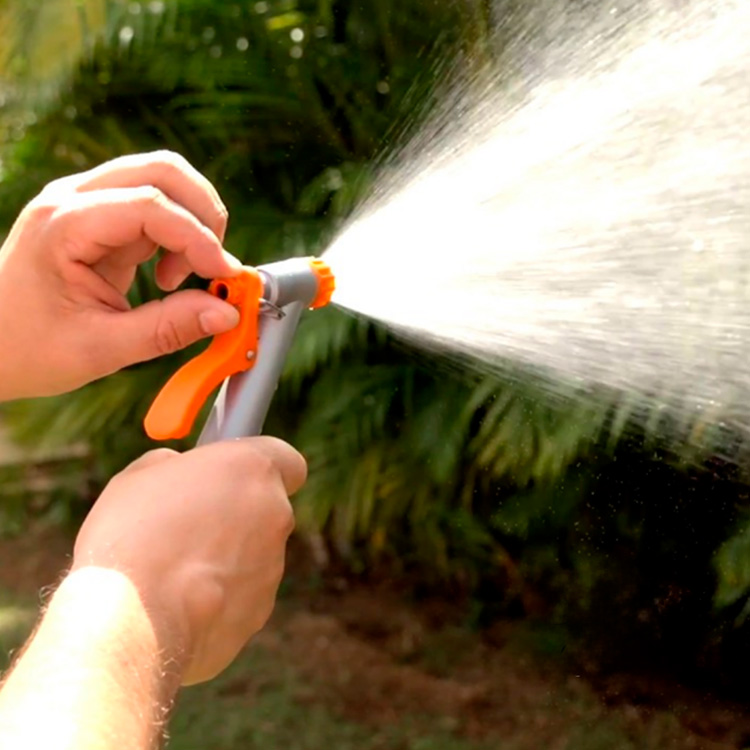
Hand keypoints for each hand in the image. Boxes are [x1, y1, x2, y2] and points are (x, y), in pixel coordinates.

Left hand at [0, 150, 242, 400]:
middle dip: (204, 215)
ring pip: (163, 180)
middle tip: (214, 267)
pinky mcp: (99, 218)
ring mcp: (85, 203)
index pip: (150, 206)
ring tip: (186, 275)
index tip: (224, 278)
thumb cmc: (24, 348)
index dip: (198, 239)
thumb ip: (167, 329)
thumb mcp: (99, 349)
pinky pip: (155, 206)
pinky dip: (179, 234)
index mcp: (63, 225)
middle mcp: (72, 199)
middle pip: (162, 171)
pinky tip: (169, 275)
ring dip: (193, 221)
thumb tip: (226, 313)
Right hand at [72, 437, 306, 685]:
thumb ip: (174, 467)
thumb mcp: (142, 476)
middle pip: (268, 508)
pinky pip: (240, 594)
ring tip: (171, 569)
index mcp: (254, 468)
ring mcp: (273, 565)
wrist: (134, 618)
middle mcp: (275, 513)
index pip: (288, 461)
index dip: (261, 468)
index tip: (233, 473)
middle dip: (237, 515)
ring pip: (254, 554)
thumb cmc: (134, 535)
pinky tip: (175, 603)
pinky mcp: (260, 610)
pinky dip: (216, 595)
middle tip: (190, 523)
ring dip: (224, 556)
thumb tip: (177, 472)